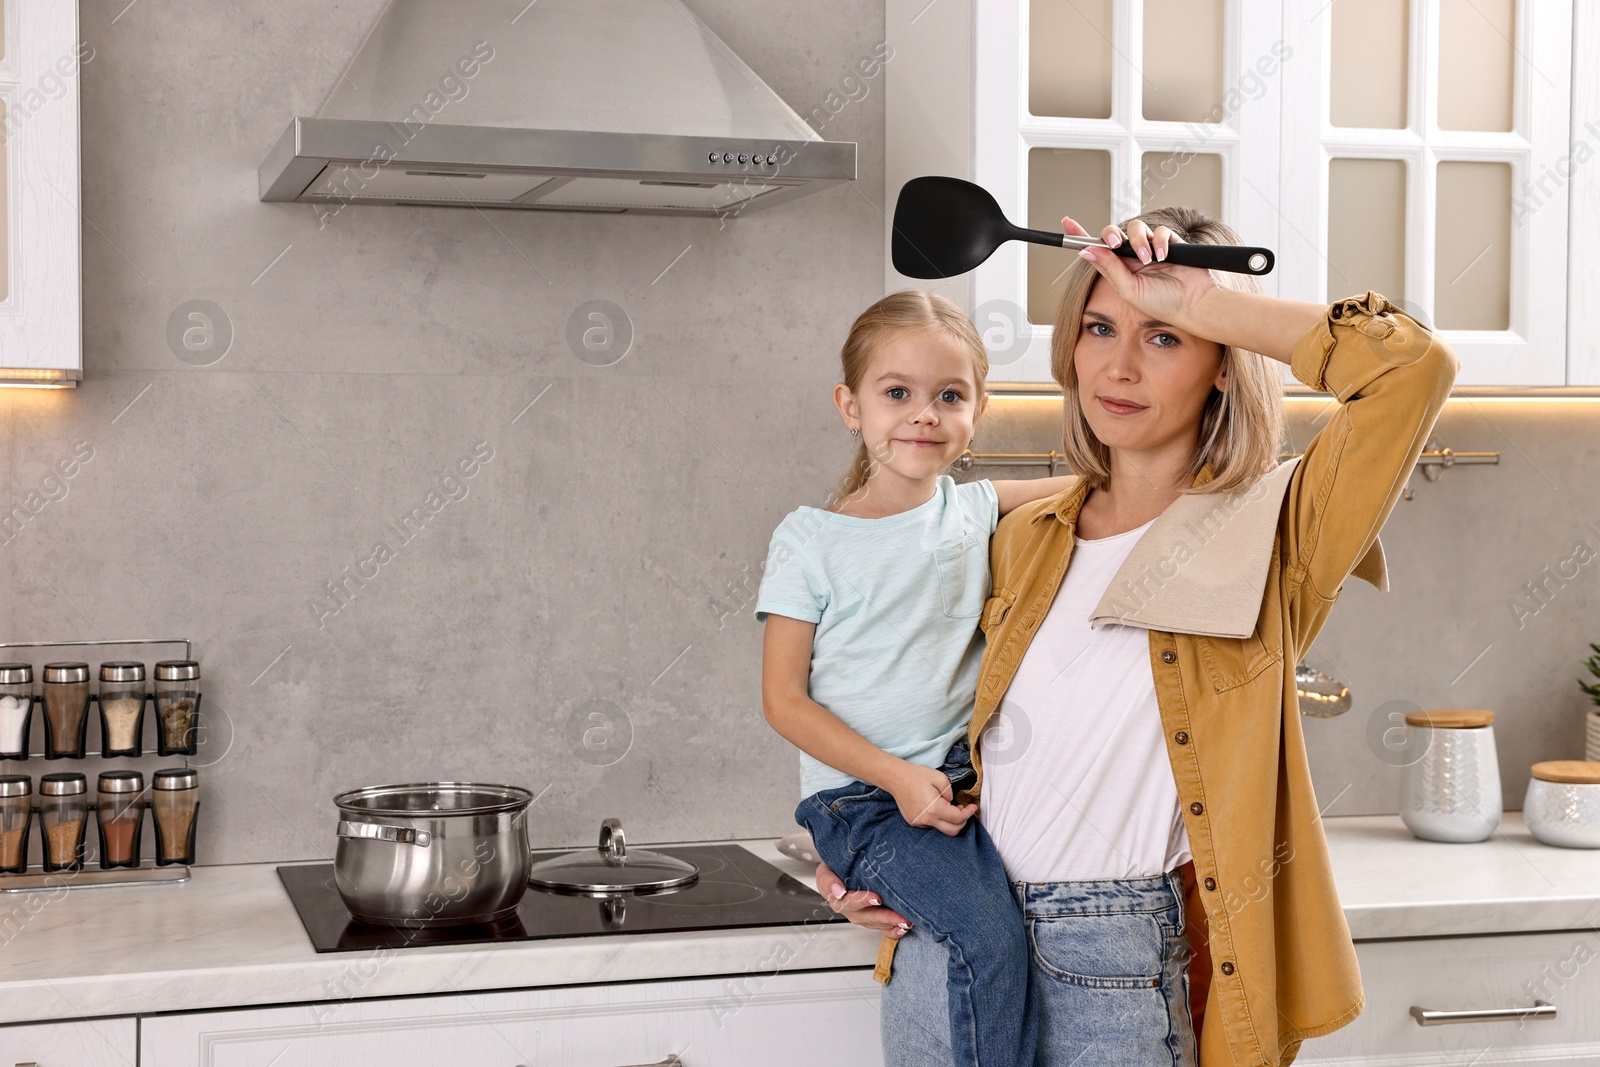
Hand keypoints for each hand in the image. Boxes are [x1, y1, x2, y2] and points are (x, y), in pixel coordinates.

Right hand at [815, 860, 912, 936]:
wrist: (837, 874)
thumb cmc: (833, 870)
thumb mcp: (825, 871)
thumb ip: (828, 880)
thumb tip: (838, 891)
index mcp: (837, 899)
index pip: (850, 901)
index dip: (864, 900)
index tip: (878, 898)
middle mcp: (849, 911)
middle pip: (868, 916)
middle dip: (886, 916)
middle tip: (901, 916)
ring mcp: (861, 916)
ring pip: (877, 923)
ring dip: (892, 923)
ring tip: (907, 922)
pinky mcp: (870, 920)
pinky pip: (881, 928)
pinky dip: (892, 930)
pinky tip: (903, 929)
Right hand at [886, 761, 976, 835]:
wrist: (896, 778)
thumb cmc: (917, 776)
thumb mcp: (940, 778)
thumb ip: (950, 793)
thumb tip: (951, 803)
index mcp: (934, 809)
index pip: (958, 818)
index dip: (968, 813)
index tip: (973, 806)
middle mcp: (927, 820)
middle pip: (952, 831)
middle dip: (962, 822)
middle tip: (963, 809)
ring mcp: (919, 823)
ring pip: (941, 828)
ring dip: (949, 821)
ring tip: (949, 807)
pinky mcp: (914, 822)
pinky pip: (931, 825)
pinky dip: (938, 819)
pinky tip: (936, 808)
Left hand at [1065, 214, 1217, 337]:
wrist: (1192, 304)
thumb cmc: (1162, 304)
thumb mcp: (1129, 289)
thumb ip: (1109, 268)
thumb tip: (1086, 251)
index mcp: (1119, 270)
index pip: (1097, 249)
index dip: (1081, 235)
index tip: (1067, 223)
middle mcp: (1132, 258)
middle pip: (1115, 233)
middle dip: (1112, 233)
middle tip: (1115, 243)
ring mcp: (1151, 249)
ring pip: (1137, 228)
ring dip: (1139, 241)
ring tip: (1148, 259)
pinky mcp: (1170, 243)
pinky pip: (1160, 230)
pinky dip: (1160, 241)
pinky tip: (1163, 256)